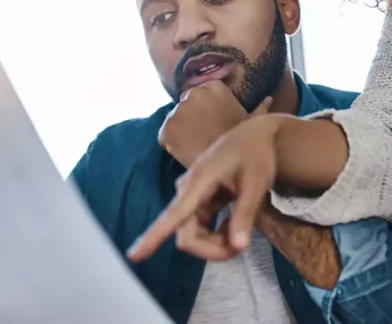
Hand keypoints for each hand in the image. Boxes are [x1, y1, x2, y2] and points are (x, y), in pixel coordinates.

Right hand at [129, 114, 281, 261]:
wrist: (255, 135)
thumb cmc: (256, 154)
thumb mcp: (256, 183)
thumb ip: (245, 214)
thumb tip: (239, 248)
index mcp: (198, 183)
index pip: (173, 215)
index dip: (153, 237)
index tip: (134, 256)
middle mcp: (187, 191)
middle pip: (186, 236)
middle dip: (212, 249)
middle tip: (241, 245)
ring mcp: (190, 196)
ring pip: (193, 235)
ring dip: (215, 243)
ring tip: (240, 232)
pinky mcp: (197, 200)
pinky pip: (199, 228)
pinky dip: (216, 235)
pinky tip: (232, 224)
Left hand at [159, 79, 271, 167]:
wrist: (231, 163)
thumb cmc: (243, 140)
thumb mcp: (254, 121)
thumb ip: (258, 108)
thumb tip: (269, 99)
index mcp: (212, 86)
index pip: (197, 95)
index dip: (202, 110)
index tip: (209, 123)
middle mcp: (192, 93)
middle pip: (183, 106)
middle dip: (188, 118)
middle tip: (200, 135)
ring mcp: (178, 111)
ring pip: (173, 121)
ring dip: (179, 130)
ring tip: (194, 145)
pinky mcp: (167, 129)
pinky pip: (164, 136)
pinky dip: (171, 144)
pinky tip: (185, 152)